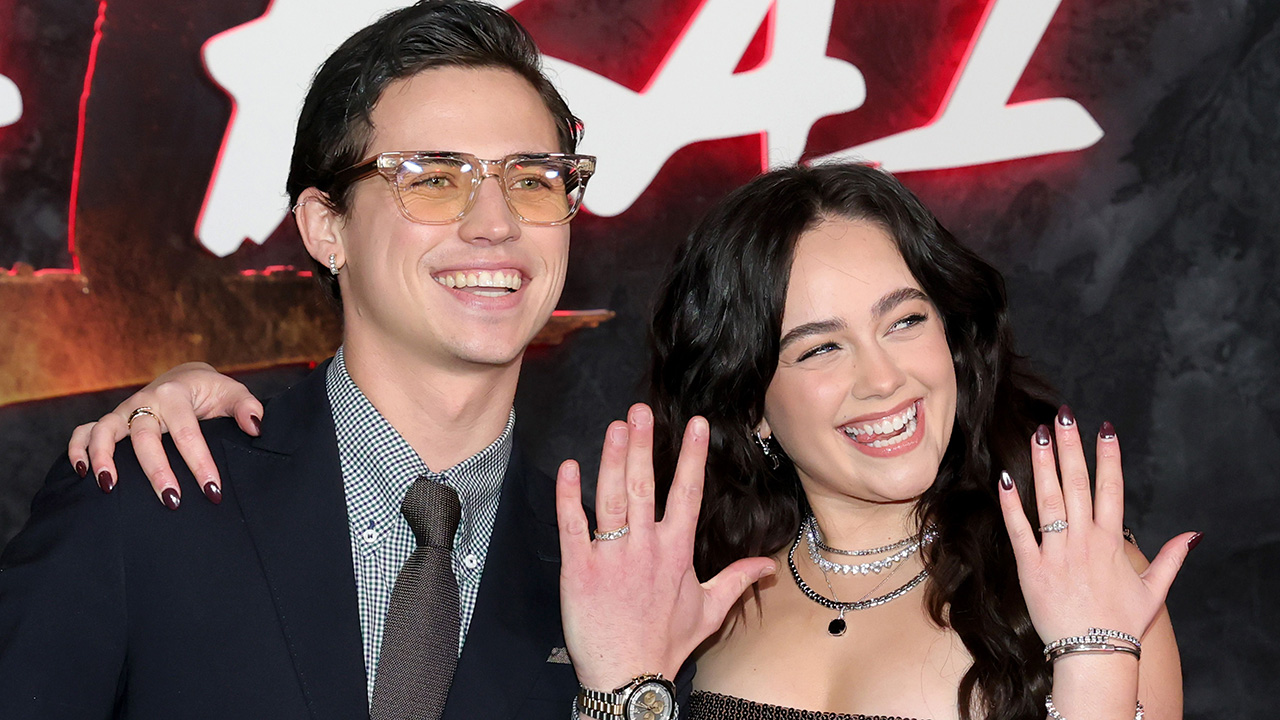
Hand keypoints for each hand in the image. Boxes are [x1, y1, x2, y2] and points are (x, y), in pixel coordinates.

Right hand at [67, 362, 262, 507]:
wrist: (184, 377)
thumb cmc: (211, 392)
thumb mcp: (233, 393)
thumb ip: (247, 408)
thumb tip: (254, 427)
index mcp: (177, 395)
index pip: (188, 433)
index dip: (200, 464)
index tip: (213, 491)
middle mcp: (146, 400)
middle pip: (145, 437)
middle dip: (157, 472)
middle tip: (173, 502)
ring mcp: (124, 410)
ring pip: (105, 432)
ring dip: (104, 459)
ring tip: (110, 488)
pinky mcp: (111, 420)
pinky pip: (83, 432)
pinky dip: (77, 450)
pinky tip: (83, 474)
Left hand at [555, 403, 776, 690]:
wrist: (626, 677)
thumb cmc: (665, 645)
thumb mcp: (708, 611)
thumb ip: (737, 580)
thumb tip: (768, 567)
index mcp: (676, 552)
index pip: (687, 494)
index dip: (691, 457)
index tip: (695, 424)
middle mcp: (645, 548)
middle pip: (644, 486)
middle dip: (643, 445)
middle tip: (641, 410)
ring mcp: (611, 556)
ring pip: (611, 498)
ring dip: (611, 459)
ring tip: (614, 427)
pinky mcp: (579, 569)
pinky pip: (572, 525)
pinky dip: (570, 496)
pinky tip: (569, 468)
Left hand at [998, 405, 1199, 642]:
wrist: (1094, 655)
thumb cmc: (1122, 624)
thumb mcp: (1154, 590)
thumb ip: (1173, 558)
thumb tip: (1193, 534)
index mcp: (1111, 542)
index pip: (1111, 488)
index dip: (1108, 456)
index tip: (1104, 428)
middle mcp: (1084, 541)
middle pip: (1078, 485)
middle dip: (1071, 448)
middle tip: (1064, 417)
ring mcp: (1056, 553)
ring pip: (1049, 500)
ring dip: (1043, 465)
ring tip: (1038, 435)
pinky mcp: (1031, 568)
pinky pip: (1019, 530)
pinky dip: (1012, 505)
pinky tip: (1005, 479)